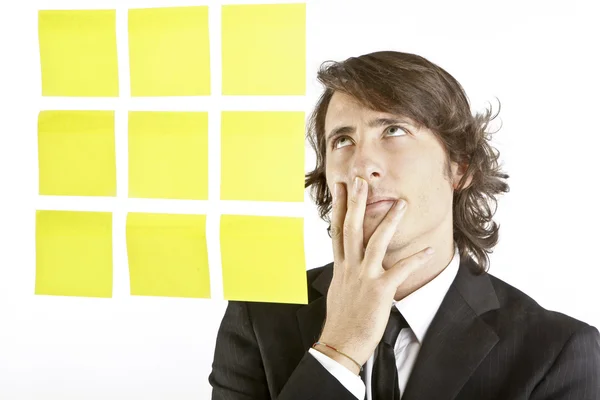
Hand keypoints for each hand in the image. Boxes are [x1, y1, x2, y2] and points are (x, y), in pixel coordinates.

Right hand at [315, 177, 433, 373]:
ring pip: (375, 243)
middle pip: (351, 228)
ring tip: (401, 204)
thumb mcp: (338, 289)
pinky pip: (400, 270)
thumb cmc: (342, 320)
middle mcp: (349, 267)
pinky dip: (414, 260)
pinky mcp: (379, 291)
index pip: (337, 230)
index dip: (340, 206)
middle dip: (356, 203)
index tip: (342, 187)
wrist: (340, 343)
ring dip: (389, 222)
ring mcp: (363, 278)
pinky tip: (427, 250)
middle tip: (361, 180)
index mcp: (340, 266)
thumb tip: (346, 262)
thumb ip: (345, 272)